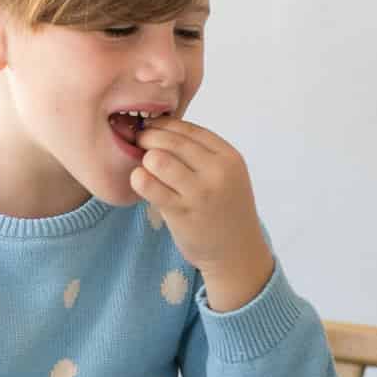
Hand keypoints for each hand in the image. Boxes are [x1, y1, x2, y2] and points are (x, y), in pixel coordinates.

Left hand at [131, 119, 273, 311]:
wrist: (237, 252)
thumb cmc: (225, 210)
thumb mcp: (226, 175)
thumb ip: (201, 154)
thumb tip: (159, 130)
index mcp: (229, 157)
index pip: (188, 129)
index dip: (163, 125)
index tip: (150, 126)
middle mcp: (218, 172)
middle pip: (171, 141)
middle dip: (149, 137)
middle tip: (139, 143)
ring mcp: (200, 193)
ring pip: (158, 160)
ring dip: (145, 160)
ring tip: (144, 167)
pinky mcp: (182, 212)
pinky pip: (149, 186)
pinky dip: (139, 179)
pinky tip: (140, 182)